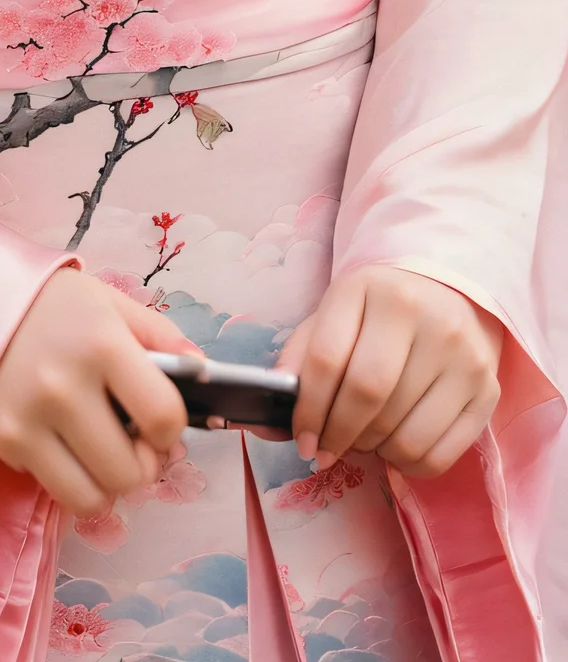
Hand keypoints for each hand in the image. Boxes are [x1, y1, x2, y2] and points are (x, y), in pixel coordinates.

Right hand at [0, 268, 194, 513]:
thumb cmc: (52, 303)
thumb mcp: (111, 304)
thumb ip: (161, 337)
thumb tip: (204, 375)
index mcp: (102, 344)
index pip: (163, 417)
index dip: (171, 431)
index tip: (159, 424)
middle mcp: (65, 386)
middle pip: (130, 473)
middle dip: (142, 464)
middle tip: (132, 443)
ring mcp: (29, 419)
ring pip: (92, 499)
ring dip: (106, 483)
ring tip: (100, 452)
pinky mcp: (2, 441)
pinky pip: (54, 489)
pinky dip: (67, 475)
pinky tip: (61, 440)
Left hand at [278, 265, 501, 479]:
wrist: (448, 290)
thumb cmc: (378, 311)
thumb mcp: (335, 315)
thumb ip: (300, 360)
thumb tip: (266, 424)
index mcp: (370, 289)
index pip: (327, 360)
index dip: (307, 412)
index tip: (303, 441)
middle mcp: (422, 315)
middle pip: (367, 398)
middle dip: (339, 436)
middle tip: (330, 448)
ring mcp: (462, 353)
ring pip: (404, 434)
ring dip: (374, 451)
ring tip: (366, 438)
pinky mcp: (487, 390)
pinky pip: (439, 455)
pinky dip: (408, 465)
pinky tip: (396, 446)